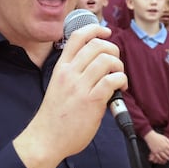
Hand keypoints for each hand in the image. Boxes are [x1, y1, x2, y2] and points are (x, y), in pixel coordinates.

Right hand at [13, 23, 125, 167]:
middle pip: (97, 45)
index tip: (106, 32)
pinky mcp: (92, 101)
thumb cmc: (54, 116)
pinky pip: (113, 80)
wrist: (46, 139)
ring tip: (119, 77)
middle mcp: (70, 73)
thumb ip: (74, 74)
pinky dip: (122, 80)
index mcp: (61, 68)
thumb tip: (97, 66)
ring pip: (107, 60)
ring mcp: (80, 86)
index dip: (95, 29)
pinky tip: (121, 89)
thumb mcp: (58, 86)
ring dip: (119, 66)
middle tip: (115, 63)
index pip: (78, 37)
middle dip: (113, 50)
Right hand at [144, 131, 168, 163]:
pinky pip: (158, 157)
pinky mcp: (154, 152)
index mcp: (166, 145)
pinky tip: (162, 160)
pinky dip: (161, 159)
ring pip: (164, 156)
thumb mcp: (164, 137)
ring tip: (168, 159)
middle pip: (168, 154)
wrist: (150, 136)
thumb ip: (168, 141)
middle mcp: (162, 148)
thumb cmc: (157, 136)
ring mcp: (158, 150)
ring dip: (167, 158)